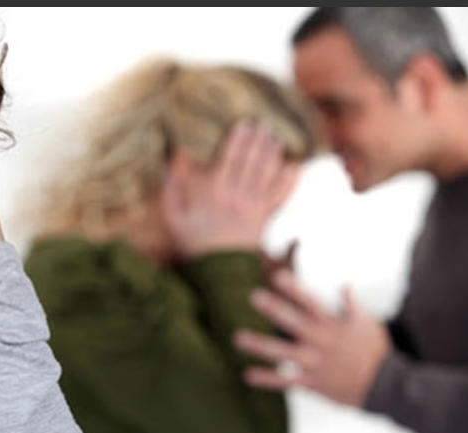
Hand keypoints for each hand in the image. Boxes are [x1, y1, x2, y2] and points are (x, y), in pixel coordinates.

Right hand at [160, 120, 300, 258]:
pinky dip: (290, 182)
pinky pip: (281, 198)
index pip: (228, 158)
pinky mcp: (266, 220)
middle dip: (258, 141)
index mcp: (213, 193)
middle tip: (264, 125)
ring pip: (267, 176)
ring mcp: (253, 209)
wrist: (216, 272)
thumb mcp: (174, 216)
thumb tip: (171, 161)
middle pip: (250, 162)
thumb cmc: (194, 240)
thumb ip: (171, 188)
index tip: (243, 124)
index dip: (238, 139)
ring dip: (273, 156)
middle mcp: (236, 198)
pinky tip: (296, 167)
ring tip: (276, 140)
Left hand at [233, 269, 391, 406]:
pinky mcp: (313, 383)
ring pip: (283, 353)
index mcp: (333, 325)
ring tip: (238, 337)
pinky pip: (285, 382)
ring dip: (260, 345)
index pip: (311, 302)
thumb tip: (345, 284)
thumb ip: (352, 305)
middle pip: (294, 322)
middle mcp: (321, 342)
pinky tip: (247, 375)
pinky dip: (266, 379)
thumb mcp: (368, 323)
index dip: (295, 289)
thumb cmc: (377, 351)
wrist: (386, 386)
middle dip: (275, 309)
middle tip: (254, 296)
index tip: (278, 277)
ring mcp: (315, 363)